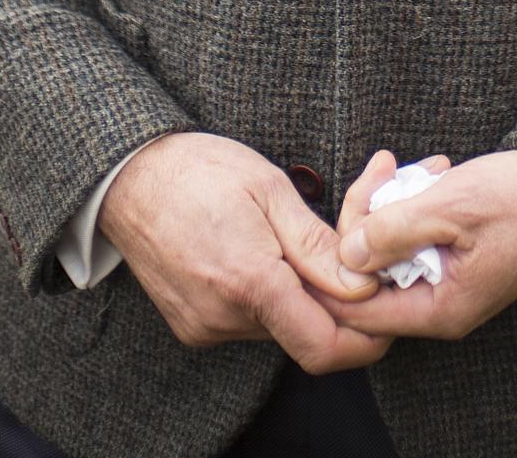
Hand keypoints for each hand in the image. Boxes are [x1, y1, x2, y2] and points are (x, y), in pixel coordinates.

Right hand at [97, 132, 385, 366]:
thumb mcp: (270, 189)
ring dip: (301, 297)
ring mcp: (205, 327)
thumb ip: (318, 246)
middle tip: (347, 256)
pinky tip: (265, 255)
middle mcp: (224, 318)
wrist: (129, 178)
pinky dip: (270, 298)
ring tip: (297, 244)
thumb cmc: (201, 170)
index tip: (387, 308)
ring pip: (279, 328)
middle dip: (335, 304)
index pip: (323, 347)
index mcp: (249, 281)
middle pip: (305, 334)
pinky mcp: (193, 327)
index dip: (366, 338)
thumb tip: (362, 285)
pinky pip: (250, 323)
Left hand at [316, 149, 516, 342]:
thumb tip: (344, 256)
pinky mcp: (456, 259)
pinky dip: (415, 205)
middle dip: (367, 218)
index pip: (361, 309)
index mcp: (441, 309)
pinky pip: (415, 239)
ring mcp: (449, 283)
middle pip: (372, 275)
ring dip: (392, 204)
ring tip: (413, 165)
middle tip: (381, 169)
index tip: (339, 215)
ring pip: (391, 251)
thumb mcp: (451, 206)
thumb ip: (392, 232)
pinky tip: (431, 173)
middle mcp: (442, 306)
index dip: (336, 267)